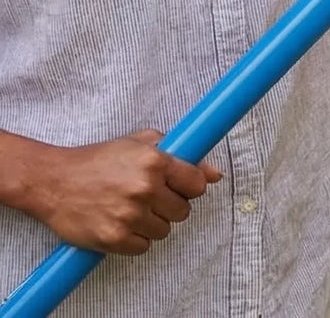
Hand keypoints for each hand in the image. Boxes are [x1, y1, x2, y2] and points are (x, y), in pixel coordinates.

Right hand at [25, 129, 223, 254]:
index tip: (181, 187)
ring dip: (154, 223)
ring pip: (165, 230)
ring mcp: (129, 215)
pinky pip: (143, 247)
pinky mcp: (113, 238)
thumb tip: (215, 174)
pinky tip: (123, 224)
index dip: (191, 187)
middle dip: (172, 205)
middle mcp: (145, 188)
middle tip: (152, 198)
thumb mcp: (142, 143)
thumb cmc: (100, 159)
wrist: (54, 181)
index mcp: (155, 161)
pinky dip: (136, 239)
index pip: (197, 184)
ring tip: (134, 210)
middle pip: (183, 210)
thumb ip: (182, 155)